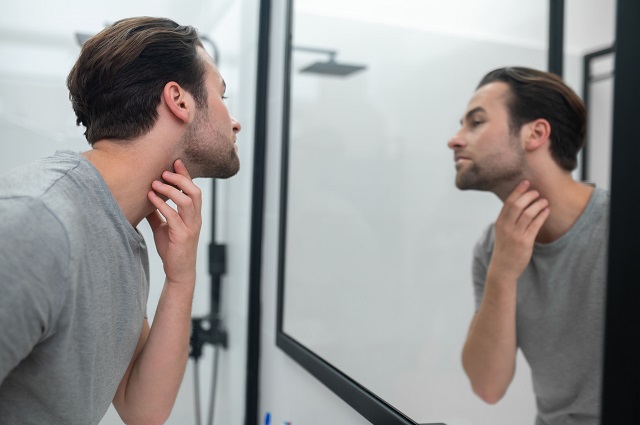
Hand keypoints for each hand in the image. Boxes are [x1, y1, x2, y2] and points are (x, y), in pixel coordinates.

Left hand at [146, 160, 201, 285]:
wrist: (179, 271)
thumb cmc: (172, 249)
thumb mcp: (164, 228)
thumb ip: (158, 214)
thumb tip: (145, 199)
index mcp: (193, 215)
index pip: (193, 190)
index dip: (185, 175)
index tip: (175, 162)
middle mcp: (195, 218)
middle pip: (195, 192)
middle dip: (180, 179)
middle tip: (164, 172)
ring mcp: (191, 227)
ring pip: (188, 201)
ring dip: (171, 190)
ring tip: (156, 183)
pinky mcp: (183, 236)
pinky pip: (173, 216)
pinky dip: (162, 205)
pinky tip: (151, 198)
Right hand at [490, 180, 549, 280]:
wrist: (503, 268)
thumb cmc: (504, 248)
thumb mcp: (501, 232)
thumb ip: (508, 219)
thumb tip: (519, 204)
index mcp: (499, 222)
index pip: (508, 202)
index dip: (518, 191)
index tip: (526, 182)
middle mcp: (506, 227)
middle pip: (518, 205)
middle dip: (529, 196)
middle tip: (537, 192)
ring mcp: (516, 235)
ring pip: (528, 214)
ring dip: (538, 205)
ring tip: (544, 201)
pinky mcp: (525, 242)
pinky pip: (535, 225)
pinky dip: (542, 216)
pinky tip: (546, 211)